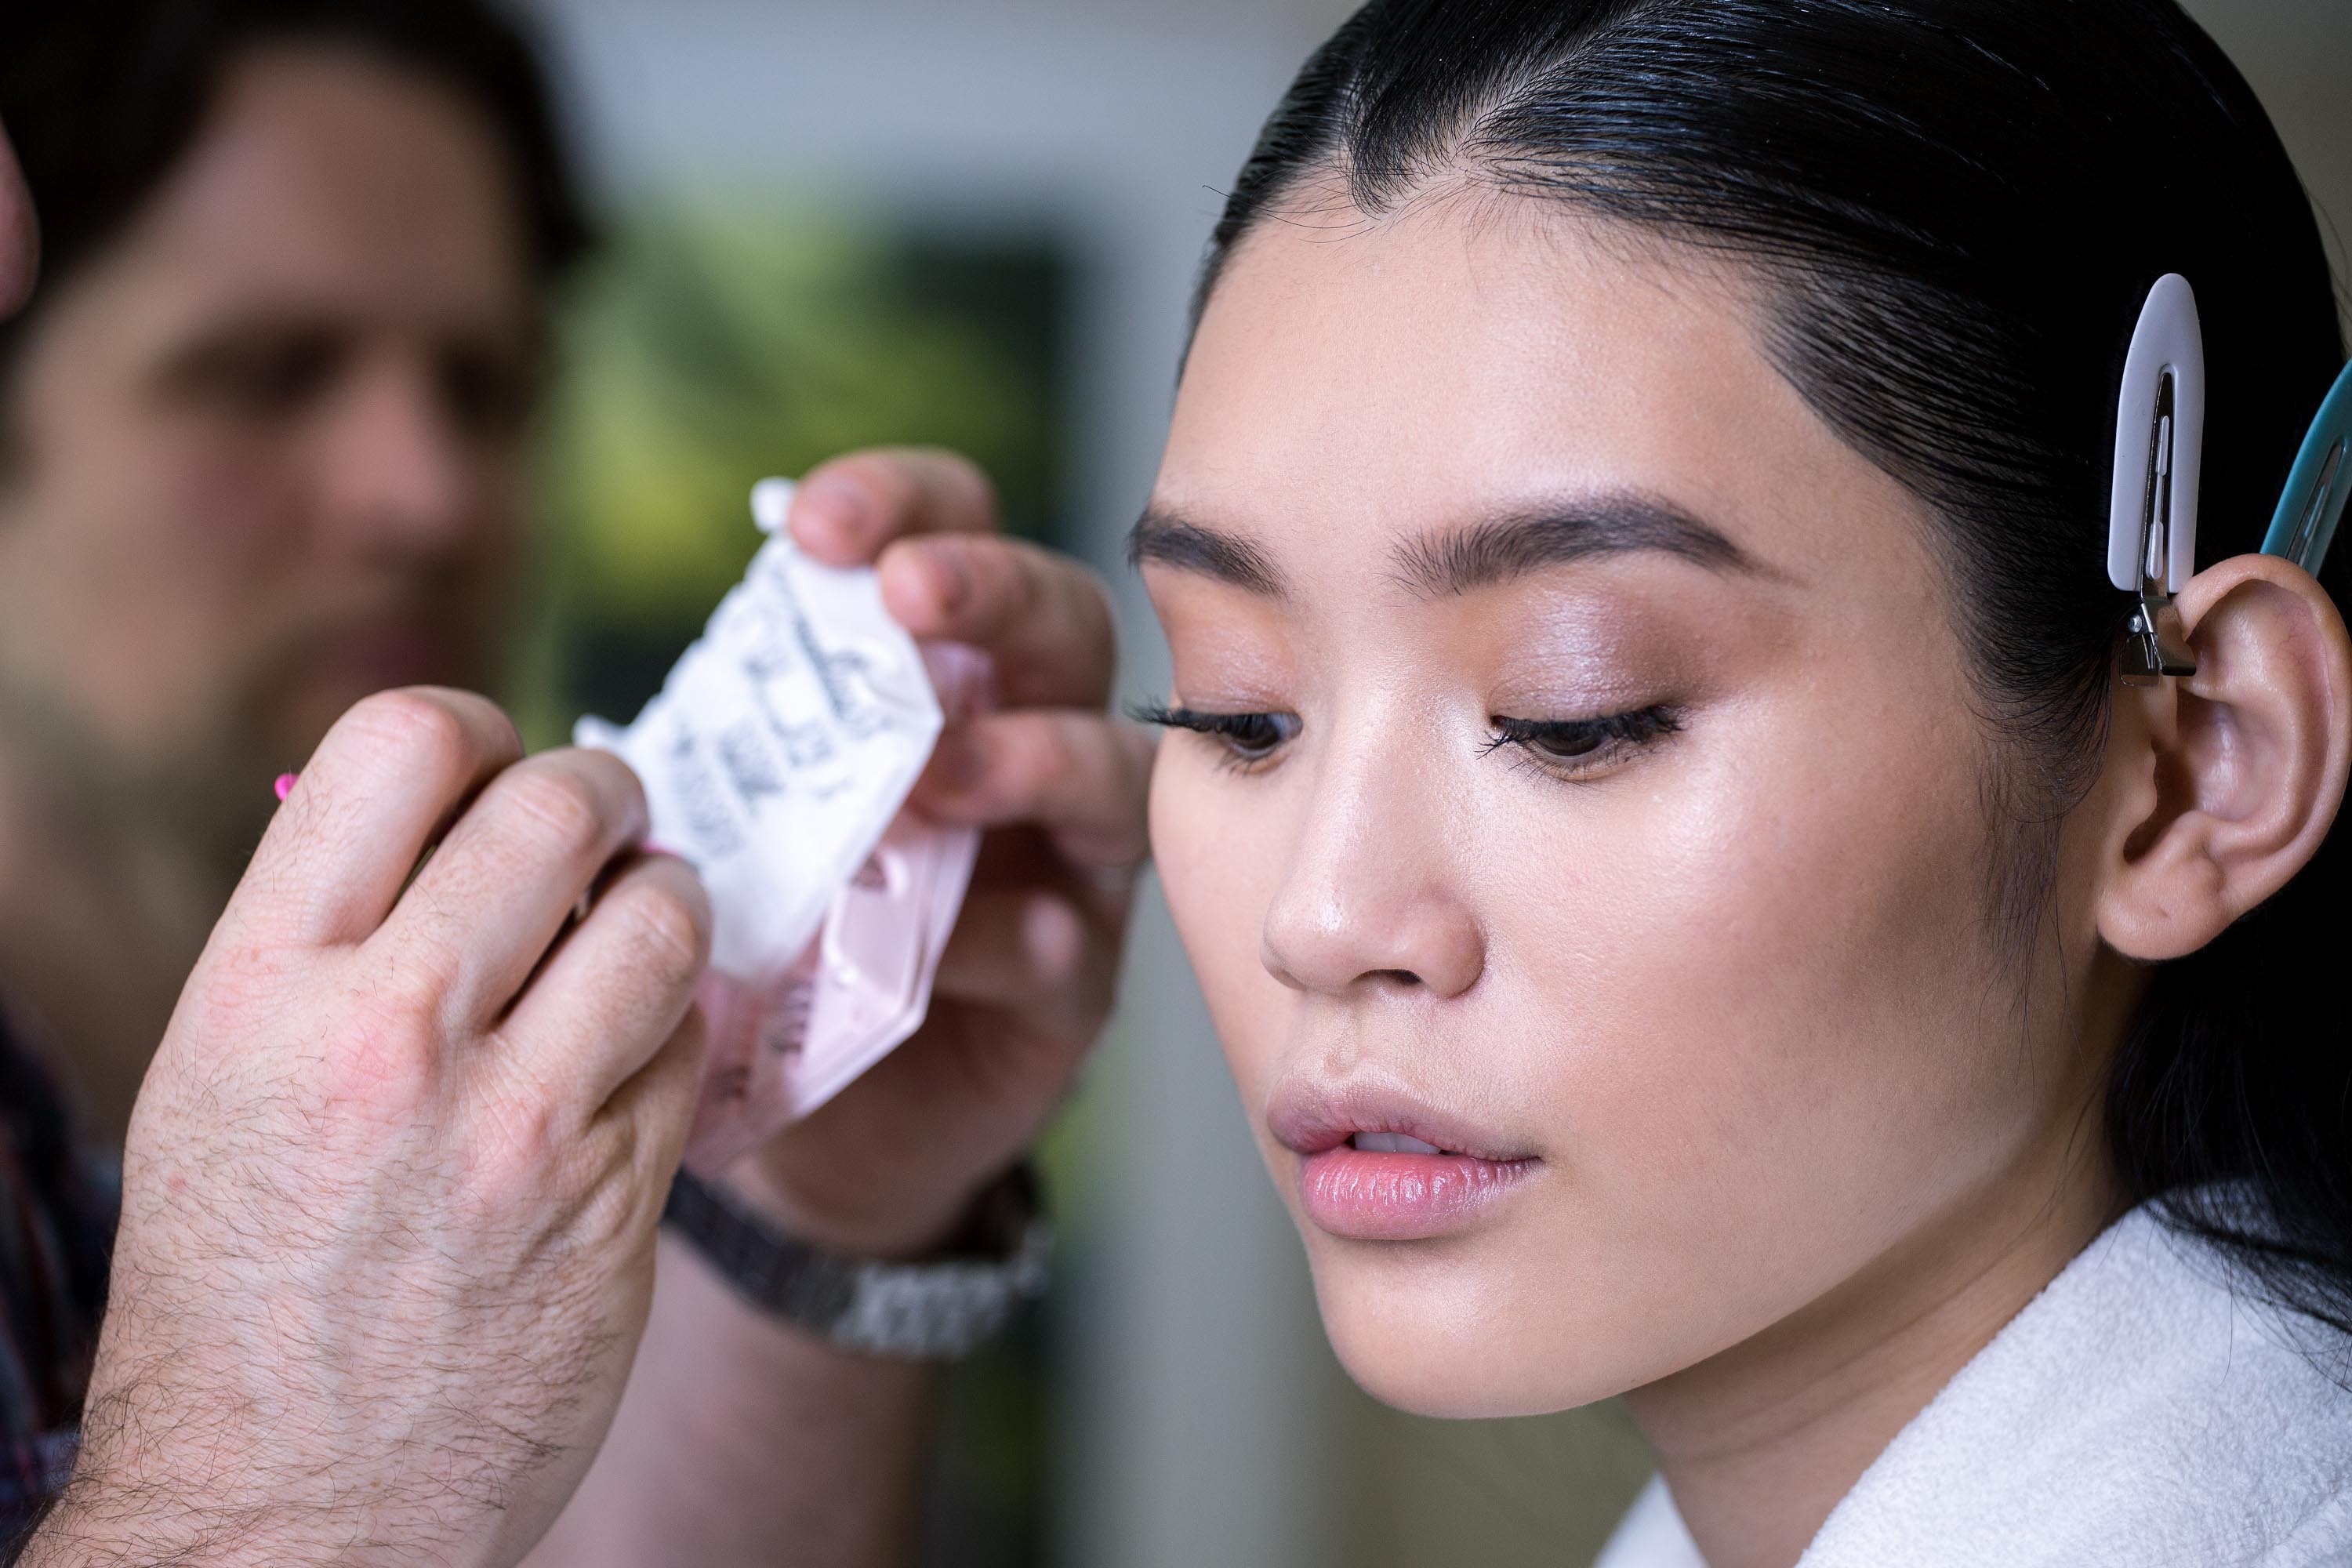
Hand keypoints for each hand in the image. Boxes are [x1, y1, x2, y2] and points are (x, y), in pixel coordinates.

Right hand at [30, 691, 709, 1566]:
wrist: (279, 1510)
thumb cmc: (242, 1284)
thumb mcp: (223, 1081)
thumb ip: (333, 941)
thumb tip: (456, 816)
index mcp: (265, 989)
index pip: (399, 746)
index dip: (475, 725)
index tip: (503, 757)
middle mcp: (392, 1040)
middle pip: (558, 811)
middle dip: (605, 794)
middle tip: (611, 819)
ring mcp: (519, 1127)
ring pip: (663, 921)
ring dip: (670, 902)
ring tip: (645, 925)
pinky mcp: (618, 1203)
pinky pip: (693, 1049)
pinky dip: (680, 1030)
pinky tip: (639, 1054)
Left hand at [724, 449, 1152, 1258]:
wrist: (803, 1128)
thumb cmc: (766, 938)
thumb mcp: (731, 827)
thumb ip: (723, 760)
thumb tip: (616, 733)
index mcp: (939, 668)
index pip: (954, 533)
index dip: (902, 502)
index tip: (811, 524)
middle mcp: (1027, 738)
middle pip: (1063, 621)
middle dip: (991, 589)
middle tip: (907, 596)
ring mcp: (1067, 861)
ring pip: (1112, 767)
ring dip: (1033, 753)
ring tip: (939, 777)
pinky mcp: (1076, 983)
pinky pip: (1077, 941)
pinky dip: (1023, 932)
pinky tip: (968, 944)